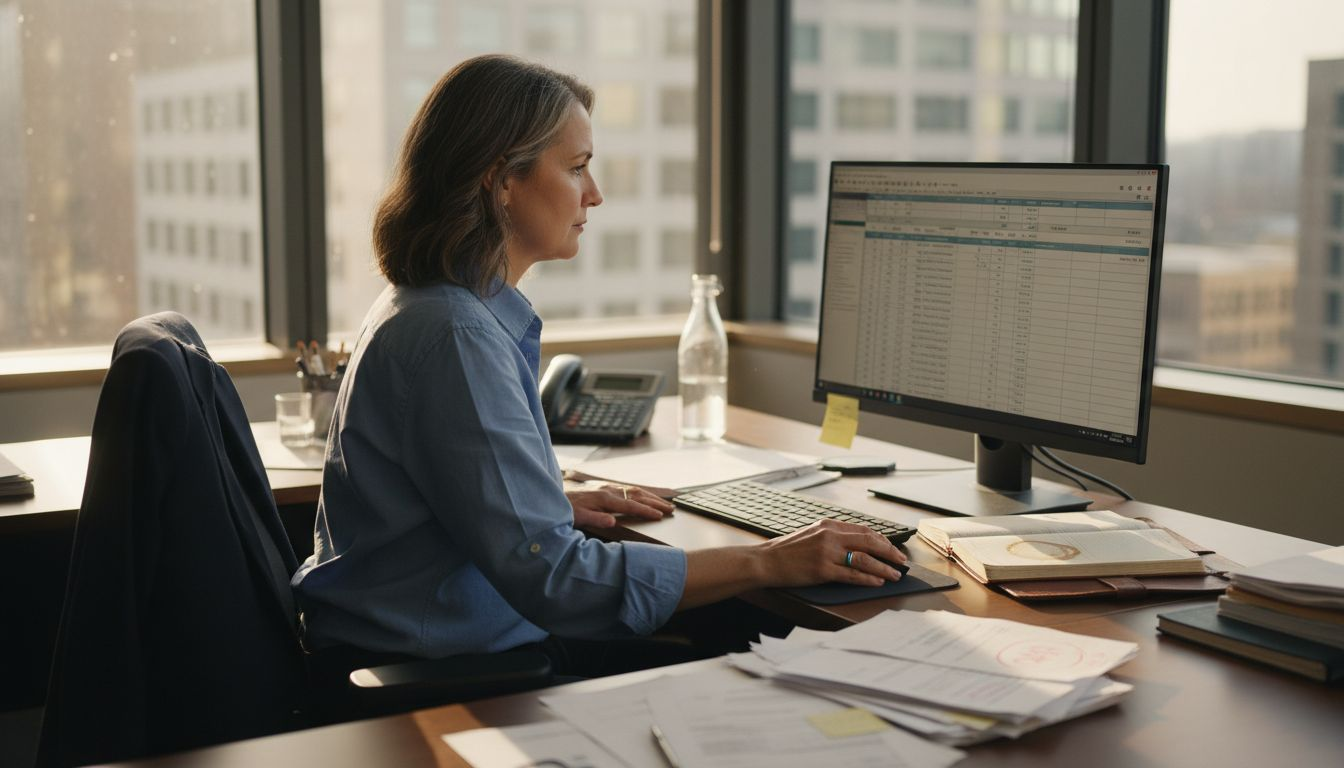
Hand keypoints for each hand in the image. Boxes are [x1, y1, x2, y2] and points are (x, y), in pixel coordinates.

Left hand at [566, 482, 673, 529]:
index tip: (660, 516)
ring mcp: (608, 488)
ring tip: (666, 503)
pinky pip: (628, 489)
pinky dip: (642, 492)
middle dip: (655, 502)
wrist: (554, 498)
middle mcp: (608, 490)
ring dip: (652, 496)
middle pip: (637, 495)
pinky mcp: (605, 488)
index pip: (630, 506)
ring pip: (635, 490)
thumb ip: (595, 519)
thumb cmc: (566, 510)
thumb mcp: (578, 518)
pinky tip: (646, 496)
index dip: (646, 511)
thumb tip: (612, 521)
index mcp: (604, 499)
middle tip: (672, 509)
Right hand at [757, 519, 906, 587]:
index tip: (893, 549)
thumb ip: (832, 536)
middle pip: (869, 542)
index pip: (864, 530)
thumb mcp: (811, 534)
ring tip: (895, 575)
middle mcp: (829, 536)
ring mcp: (826, 553)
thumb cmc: (787, 550)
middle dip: (890, 552)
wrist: (765, 561)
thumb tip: (857, 545)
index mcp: (828, 525)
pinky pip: (852, 574)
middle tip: (902, 561)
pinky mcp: (822, 570)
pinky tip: (878, 582)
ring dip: (883, 568)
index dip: (883, 541)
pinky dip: (868, 578)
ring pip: (864, 559)